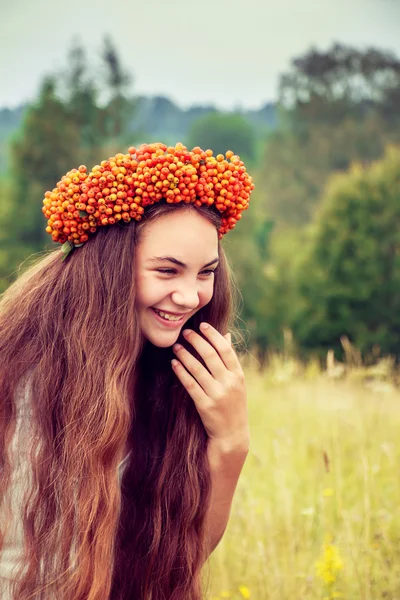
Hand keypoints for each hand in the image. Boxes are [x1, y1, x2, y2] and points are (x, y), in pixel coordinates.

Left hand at [171, 323, 248, 448]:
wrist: (232, 434)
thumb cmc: (233, 404)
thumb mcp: (237, 382)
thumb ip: (230, 360)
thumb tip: (226, 335)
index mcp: (238, 375)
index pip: (225, 349)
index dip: (213, 335)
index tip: (202, 325)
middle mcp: (229, 383)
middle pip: (210, 355)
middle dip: (196, 341)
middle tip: (185, 332)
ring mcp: (217, 394)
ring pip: (197, 368)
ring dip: (185, 354)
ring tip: (176, 346)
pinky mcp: (205, 405)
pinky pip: (190, 384)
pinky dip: (181, 371)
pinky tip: (174, 363)